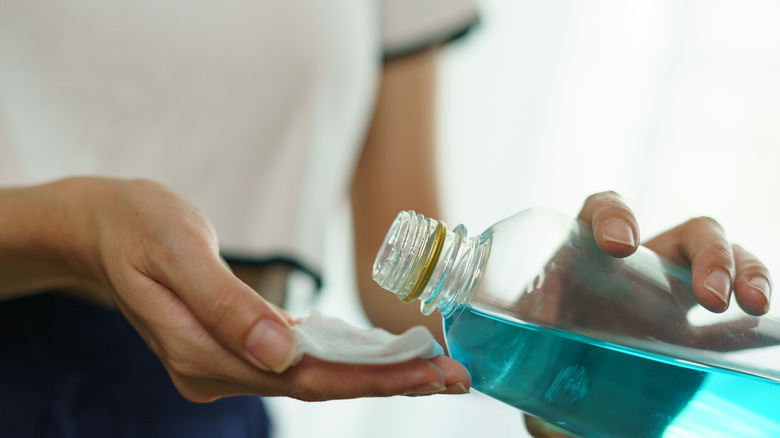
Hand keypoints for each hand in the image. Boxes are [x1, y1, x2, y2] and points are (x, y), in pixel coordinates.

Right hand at [1, 178, 469, 401]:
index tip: (430, 374)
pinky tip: (378, 356)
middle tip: (455, 377)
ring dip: (371, 374)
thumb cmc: (137, 226)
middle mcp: (214, 370)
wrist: (100, 228)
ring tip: (433, 369)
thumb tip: (282, 353)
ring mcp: (222, 363)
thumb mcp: (178, 251)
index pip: (303, 378)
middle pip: (314, 384)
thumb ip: (229, 305)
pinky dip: (341, 360)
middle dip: (388, 382)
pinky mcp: (230, 348)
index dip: (370, 379)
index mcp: (201, 353)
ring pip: (309, 377)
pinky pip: (295, 361)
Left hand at [523, 191, 772, 437]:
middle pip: (687, 233)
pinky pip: (738, 316)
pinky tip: (766, 328)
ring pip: (725, 261)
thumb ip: (530, 368)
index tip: (618, 244)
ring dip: (745, 272)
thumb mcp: (525, 353)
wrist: (561, 389)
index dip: (614, 215)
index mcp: (586, 256)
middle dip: (709, 253)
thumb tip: (545, 418)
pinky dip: (756, 318)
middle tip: (710, 297)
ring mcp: (671, 298)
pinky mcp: (694, 336)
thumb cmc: (535, 355)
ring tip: (750, 305)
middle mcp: (636, 268)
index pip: (602, 211)